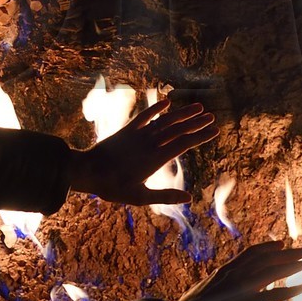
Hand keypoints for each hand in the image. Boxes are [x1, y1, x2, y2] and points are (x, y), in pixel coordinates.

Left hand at [75, 93, 217, 204]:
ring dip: (181, 113)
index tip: (214, 130)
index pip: (184, 144)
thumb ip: (165, 196)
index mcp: (156, 158)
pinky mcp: (127, 130)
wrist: (87, 171)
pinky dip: (155, 108)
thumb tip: (189, 198)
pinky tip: (167, 102)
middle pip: (178, 130)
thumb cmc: (113, 188)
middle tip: (212, 117)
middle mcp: (150, 143)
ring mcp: (139, 134)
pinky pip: (144, 116)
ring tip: (197, 107)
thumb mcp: (140, 197)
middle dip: (196, 123)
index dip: (200, 136)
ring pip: (165, 121)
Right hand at [179, 241, 301, 300]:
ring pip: (273, 271)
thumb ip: (212, 288)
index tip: (280, 244)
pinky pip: (275, 294)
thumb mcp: (201, 292)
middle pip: (266, 258)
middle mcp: (236, 274)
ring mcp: (243, 287)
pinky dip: (292, 289)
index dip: (268, 248)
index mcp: (225, 271)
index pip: (250, 253)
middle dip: (285, 254)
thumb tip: (213, 289)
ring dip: (292, 266)